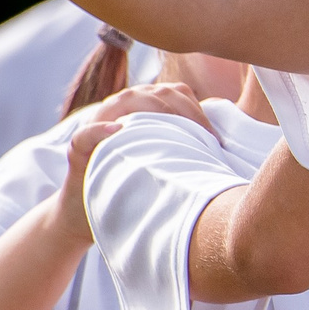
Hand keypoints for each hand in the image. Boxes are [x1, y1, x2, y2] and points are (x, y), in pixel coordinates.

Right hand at [49, 81, 213, 242]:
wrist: (91, 215)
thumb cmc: (137, 187)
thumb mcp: (168, 164)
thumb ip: (189, 148)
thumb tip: (231, 152)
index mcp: (145, 109)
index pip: (177, 94)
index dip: (199, 111)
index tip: (216, 140)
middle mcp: (122, 110)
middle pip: (156, 94)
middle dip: (184, 113)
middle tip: (204, 142)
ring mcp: (97, 125)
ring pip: (125, 102)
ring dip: (152, 112)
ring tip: (174, 133)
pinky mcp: (78, 149)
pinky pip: (87, 133)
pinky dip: (101, 129)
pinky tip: (118, 130)